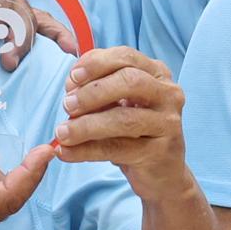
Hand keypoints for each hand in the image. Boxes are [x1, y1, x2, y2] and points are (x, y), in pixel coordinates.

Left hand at [56, 47, 190, 190]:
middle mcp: (168, 94)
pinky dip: (87, 150)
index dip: (95, 64)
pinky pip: (118, 149)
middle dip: (92, 92)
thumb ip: (97, 88)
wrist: (162, 172)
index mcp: (157, 74)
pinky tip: (66, 152)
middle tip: (67, 105)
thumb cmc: (135, 133)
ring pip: (124, 119)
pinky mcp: (160, 152)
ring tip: (62, 132)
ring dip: (86, 125)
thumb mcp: (117, 104)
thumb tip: (70, 78)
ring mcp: (168, 123)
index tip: (71, 78)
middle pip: (129, 81)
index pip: (126, 57)